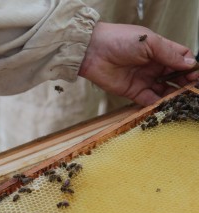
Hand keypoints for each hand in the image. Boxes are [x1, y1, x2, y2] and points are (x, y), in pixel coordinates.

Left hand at [78, 22, 198, 105]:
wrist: (93, 52)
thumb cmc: (119, 40)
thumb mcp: (150, 42)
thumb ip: (169, 54)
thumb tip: (190, 64)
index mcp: (159, 50)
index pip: (181, 59)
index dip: (189, 67)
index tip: (195, 75)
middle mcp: (153, 66)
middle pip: (175, 77)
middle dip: (185, 83)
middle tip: (191, 89)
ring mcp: (143, 79)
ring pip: (164, 90)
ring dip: (173, 95)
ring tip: (181, 99)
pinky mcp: (132, 92)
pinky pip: (149, 100)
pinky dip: (158, 104)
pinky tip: (166, 105)